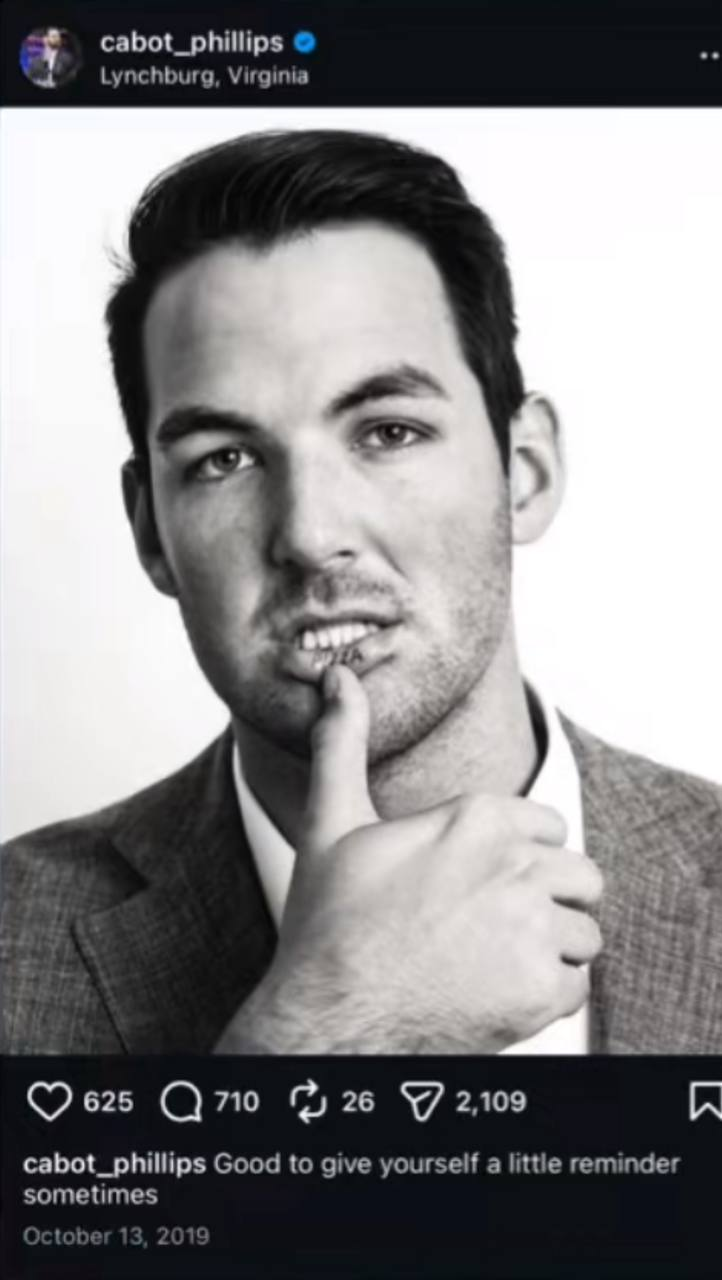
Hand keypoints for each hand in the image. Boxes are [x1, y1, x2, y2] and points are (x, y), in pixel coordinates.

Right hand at [215, 665, 602, 1052]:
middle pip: (580, 877)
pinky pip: (576, 986)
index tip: (481, 883)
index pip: (550, 829)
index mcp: (479, 818)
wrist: (327, 1018)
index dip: (518, 858)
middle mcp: (516, 865)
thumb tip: (337, 676)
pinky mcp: (541, 989)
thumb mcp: (332, 822)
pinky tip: (494, 994)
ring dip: (548, 951)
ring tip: (491, 962)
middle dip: (547, 901)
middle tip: (492, 926)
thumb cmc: (330, 923)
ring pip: (583, 934)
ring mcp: (532, 928)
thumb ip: (343, 742)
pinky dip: (544, 998)